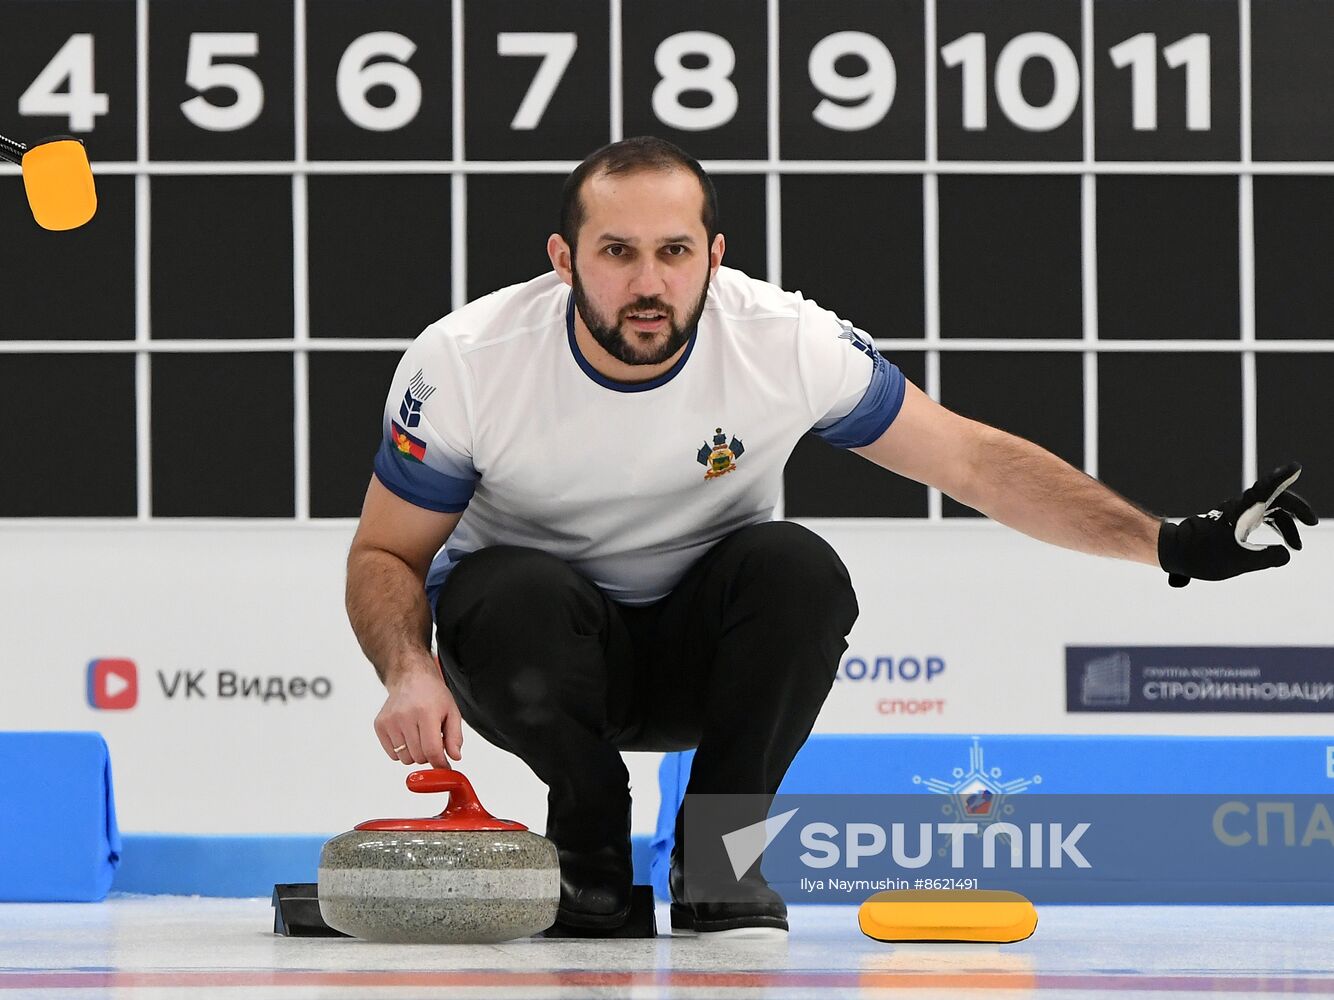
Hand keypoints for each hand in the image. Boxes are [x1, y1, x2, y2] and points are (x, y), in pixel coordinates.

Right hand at [373, 654, 463, 767]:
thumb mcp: (452, 712)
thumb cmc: (432, 694)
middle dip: (429, 754)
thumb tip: (455, 757)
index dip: (440, 763)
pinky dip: (402, 751)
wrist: (410, 677)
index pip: (432, 750)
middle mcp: (405, 716)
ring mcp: (390, 721)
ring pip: (405, 759)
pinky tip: (407, 734)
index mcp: (426, 712)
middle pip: (419, 757)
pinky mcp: (380, 725)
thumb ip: (455, 737)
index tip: (444, 766)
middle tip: (432, 740)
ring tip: (419, 735)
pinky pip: (393, 754)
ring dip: (415, 753)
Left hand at [1158, 462, 1316, 586]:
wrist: (1176, 552)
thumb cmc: (1203, 555)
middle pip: (1275, 498)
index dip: (1282, 478)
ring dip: (1286, 525)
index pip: (1265, 489)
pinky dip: (1274, 528)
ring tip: (1296, 546)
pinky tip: (1281, 544)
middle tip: (1311, 521)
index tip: (1295, 467)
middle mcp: (1240, 507)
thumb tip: (1286, 555)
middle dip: (1296, 508)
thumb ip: (1267, 558)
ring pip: (1269, 510)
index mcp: (1241, 511)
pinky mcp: (1235, 520)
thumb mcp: (1239, 562)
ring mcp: (1237, 512)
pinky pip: (1261, 518)